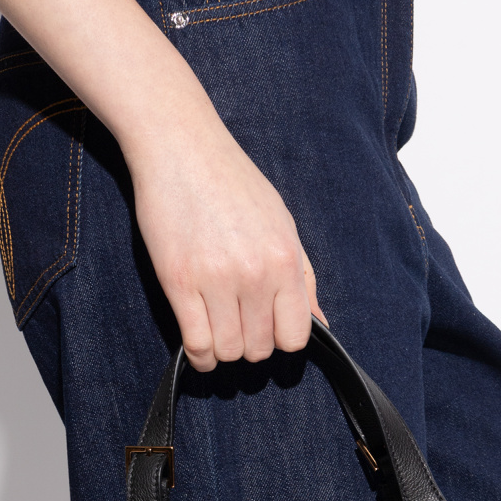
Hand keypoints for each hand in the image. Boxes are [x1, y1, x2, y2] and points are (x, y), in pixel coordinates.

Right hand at [0, 0, 323, 370]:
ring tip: (216, 325)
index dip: (280, 339)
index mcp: (285, 259)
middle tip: (236, 319)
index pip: (295, 337)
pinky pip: (197, 344)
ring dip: (222, 348)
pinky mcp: (179, 281)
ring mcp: (216, 279)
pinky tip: (199, 342)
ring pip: (228, 351)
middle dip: (249, 342)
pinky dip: (199, 355)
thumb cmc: (232, 182)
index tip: (266, 326)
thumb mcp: (282, 223)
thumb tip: (320, 323)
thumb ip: (303, 278)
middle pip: (260, 349)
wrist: (181, 145)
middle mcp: (256, 273)